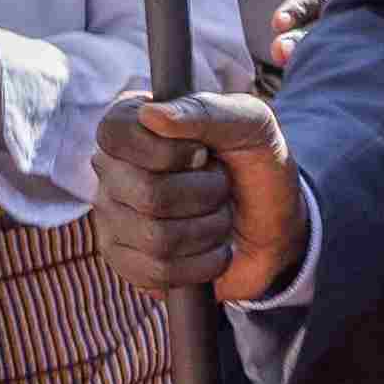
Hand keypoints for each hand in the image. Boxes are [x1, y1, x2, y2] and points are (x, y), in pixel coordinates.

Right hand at [95, 91, 301, 299]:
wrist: (273, 225)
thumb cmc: (255, 164)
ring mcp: (111, 217)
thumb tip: (151, 114)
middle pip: (148, 194)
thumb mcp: (249, 123)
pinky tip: (210, 249)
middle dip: (206, 195)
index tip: (203, 153)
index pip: (118, 134)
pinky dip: (203, 264)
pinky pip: (158, 273)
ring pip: (156, 238)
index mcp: (131, 121)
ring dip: (209, 230)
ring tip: (218, 217)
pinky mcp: (124, 261)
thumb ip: (205, 110)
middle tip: (220, 188)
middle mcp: (110, 168)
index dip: (170, 151)